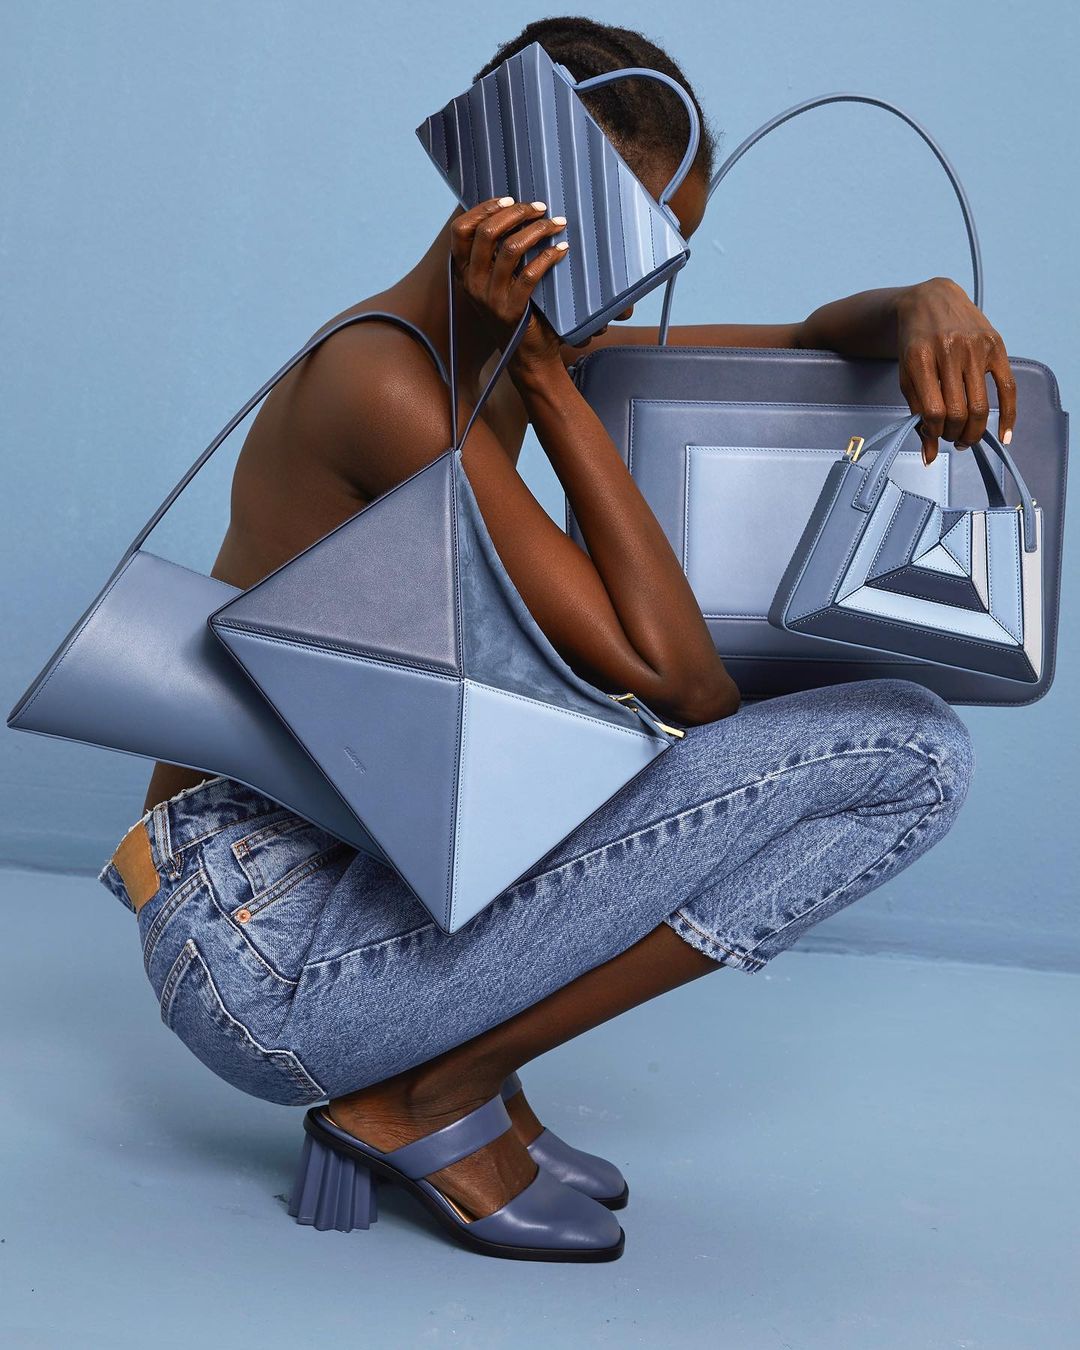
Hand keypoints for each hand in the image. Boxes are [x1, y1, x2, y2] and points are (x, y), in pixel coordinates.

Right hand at [449, 196, 568, 372]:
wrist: (528, 356)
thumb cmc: (520, 311)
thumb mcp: (500, 281)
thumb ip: (498, 254)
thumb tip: (515, 211)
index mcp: (465, 273)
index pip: (461, 230)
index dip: (484, 208)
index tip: (510, 199)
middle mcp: (473, 284)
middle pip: (486, 233)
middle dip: (516, 213)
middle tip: (540, 207)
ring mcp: (490, 299)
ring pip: (510, 249)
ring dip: (537, 230)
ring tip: (556, 223)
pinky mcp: (512, 310)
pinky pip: (531, 274)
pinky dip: (550, 256)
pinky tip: (563, 249)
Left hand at [895, 276, 1016, 464]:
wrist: (930, 300)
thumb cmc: (915, 342)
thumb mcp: (905, 375)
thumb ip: (915, 414)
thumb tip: (929, 455)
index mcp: (921, 359)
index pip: (933, 412)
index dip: (934, 431)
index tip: (934, 433)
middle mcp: (950, 352)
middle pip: (958, 412)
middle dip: (954, 435)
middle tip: (952, 439)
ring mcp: (975, 348)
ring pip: (980, 406)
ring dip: (974, 431)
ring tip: (967, 437)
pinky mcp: (995, 345)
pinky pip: (1008, 388)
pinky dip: (1007, 416)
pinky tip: (1004, 435)